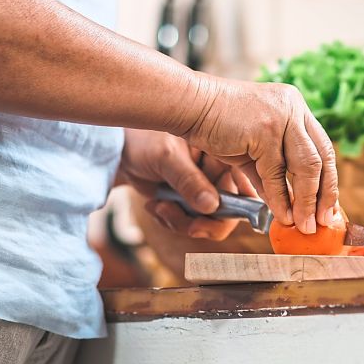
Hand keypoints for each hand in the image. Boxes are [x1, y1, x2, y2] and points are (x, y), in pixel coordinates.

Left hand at [116, 128, 258, 240]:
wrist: (120, 149)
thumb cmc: (143, 140)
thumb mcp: (166, 157)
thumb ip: (189, 181)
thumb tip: (212, 207)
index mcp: (225, 154)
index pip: (244, 188)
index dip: (235, 210)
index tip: (210, 220)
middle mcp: (220, 173)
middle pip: (229, 212)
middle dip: (202, 222)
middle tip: (184, 224)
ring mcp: (205, 189)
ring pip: (208, 222)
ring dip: (181, 222)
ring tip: (159, 206)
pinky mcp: (190, 202)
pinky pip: (190, 224)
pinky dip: (171, 220)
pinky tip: (156, 205)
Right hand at [180, 78, 338, 234]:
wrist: (190, 105)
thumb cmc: (217, 125)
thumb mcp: (252, 149)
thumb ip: (271, 173)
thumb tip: (288, 208)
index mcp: (295, 107)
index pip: (323, 147)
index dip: (329, 180)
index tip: (329, 206)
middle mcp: (294, 108)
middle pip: (322, 157)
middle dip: (324, 193)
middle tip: (323, 221)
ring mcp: (282, 117)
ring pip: (305, 167)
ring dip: (306, 201)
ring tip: (304, 226)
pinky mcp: (266, 130)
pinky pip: (277, 173)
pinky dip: (280, 199)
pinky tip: (282, 216)